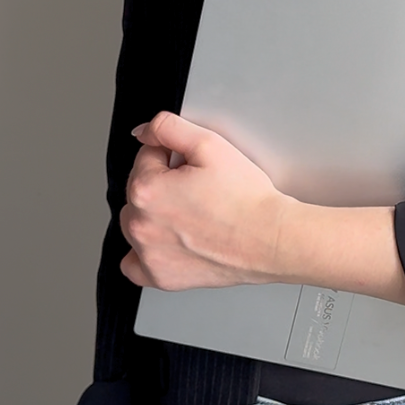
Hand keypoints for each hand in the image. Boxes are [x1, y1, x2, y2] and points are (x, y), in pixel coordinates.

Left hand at [119, 111, 292, 289]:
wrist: (269, 238)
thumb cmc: (246, 199)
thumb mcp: (211, 144)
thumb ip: (168, 127)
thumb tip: (144, 131)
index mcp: (147, 190)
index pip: (145, 158)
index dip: (172, 155)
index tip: (193, 166)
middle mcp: (141, 225)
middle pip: (138, 190)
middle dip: (161, 183)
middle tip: (197, 188)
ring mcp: (149, 255)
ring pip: (135, 223)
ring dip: (153, 214)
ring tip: (190, 213)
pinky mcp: (161, 276)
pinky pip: (134, 263)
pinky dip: (145, 252)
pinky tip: (168, 241)